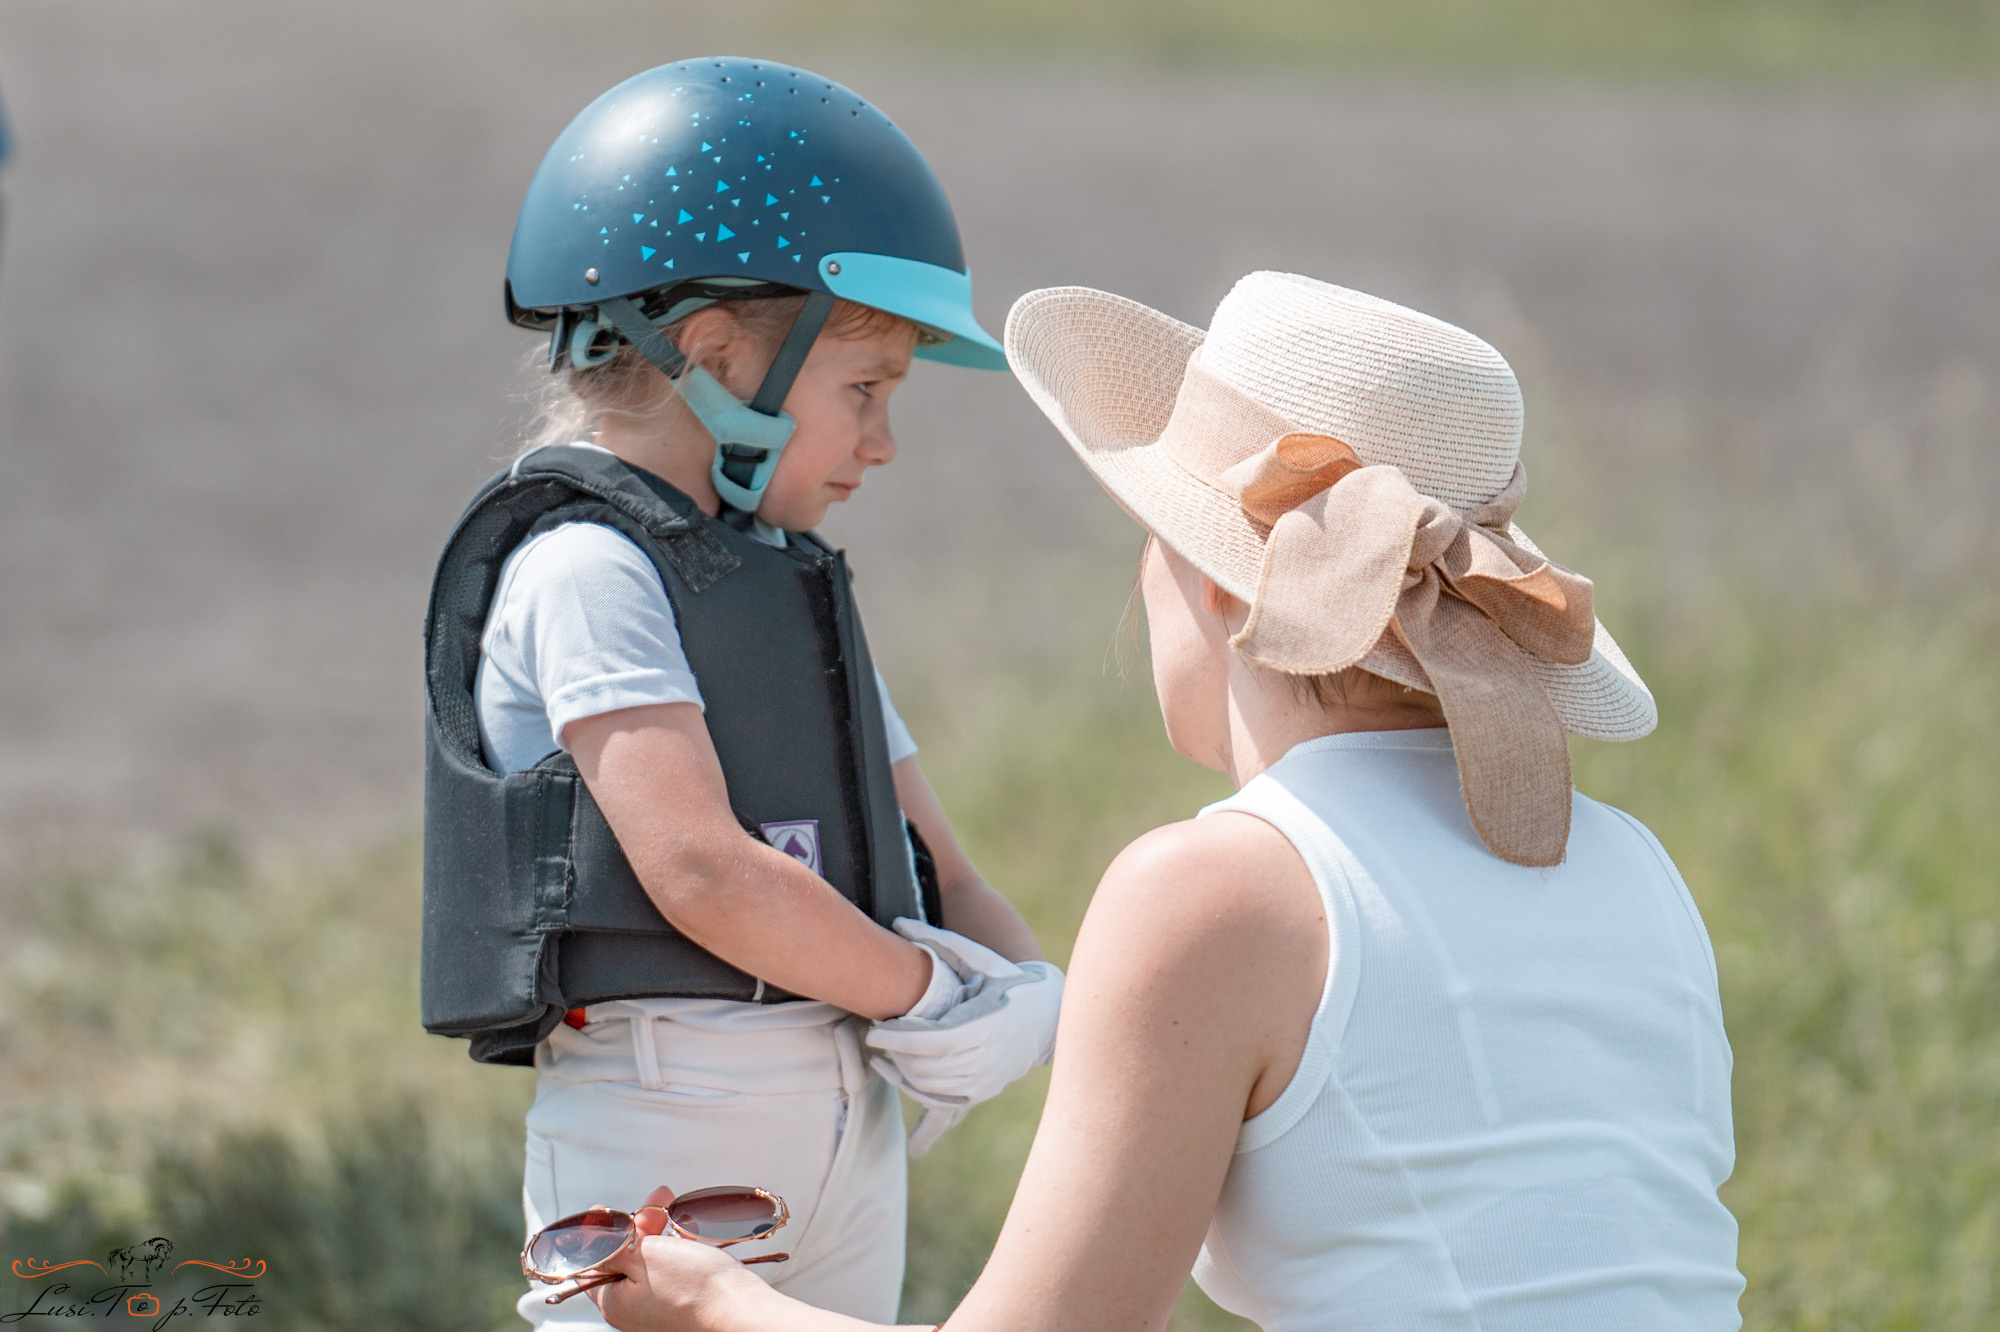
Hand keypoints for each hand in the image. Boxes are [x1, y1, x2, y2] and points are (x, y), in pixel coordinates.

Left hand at [586, 1187, 768, 1331]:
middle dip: (634, 1226)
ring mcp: (656, 1306)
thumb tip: (588, 1239)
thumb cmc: (694, 1289)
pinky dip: (673, 1248)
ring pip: (647, 1260)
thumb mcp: (643, 1257)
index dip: (597, 1233)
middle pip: (621, 1258)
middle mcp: (631, 1308)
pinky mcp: (679, 1301)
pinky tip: (685, 1233)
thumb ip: (611, 1246)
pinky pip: (668, 1270)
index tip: (606, 1211)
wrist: (739, 1309)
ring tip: (673, 1208)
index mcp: (613, 1301)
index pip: (591, 1262)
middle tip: (652, 1204)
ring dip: (656, 1232)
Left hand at [865, 920, 1064, 1156]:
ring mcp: (986, 1081)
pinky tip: (898, 1078)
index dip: (899, 1040)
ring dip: (901, 1075)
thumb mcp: (977, 957)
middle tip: (875, 1038)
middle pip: (927, 1067)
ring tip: (882, 1057)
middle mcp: (986, 1058)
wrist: (1046, 1015)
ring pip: (931, 1088)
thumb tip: (898, 922)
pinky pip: (942, 1105)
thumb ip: (938, 941)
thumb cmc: (1006, 980)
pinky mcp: (982, 1093)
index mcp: (984, 1024)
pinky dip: (917, 1095)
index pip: (932, 1041)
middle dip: (896, 1055)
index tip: (875, 1030)